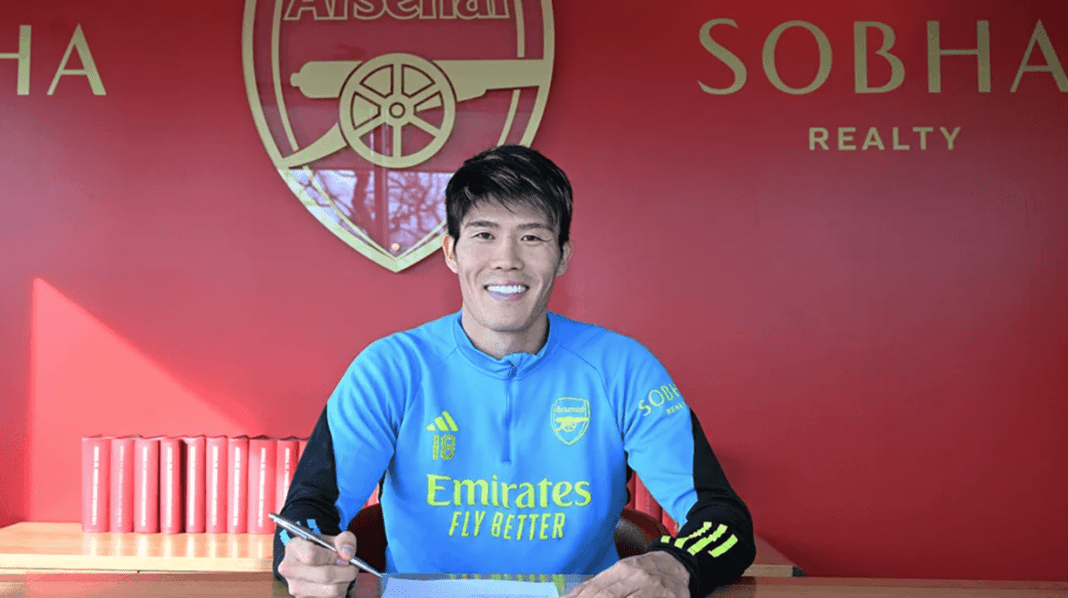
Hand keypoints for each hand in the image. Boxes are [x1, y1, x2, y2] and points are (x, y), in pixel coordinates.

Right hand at [277, 530, 358, 597]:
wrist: (315, 563)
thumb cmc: (324, 548)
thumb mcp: (335, 538)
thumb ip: (345, 540)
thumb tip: (347, 554)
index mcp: (293, 548)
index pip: (312, 554)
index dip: (332, 555)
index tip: (339, 555)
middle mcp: (290, 569)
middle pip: (325, 575)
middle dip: (346, 571)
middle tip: (352, 567)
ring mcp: (296, 588)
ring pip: (332, 590)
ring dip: (346, 582)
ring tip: (345, 574)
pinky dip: (341, 592)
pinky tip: (337, 583)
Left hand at [564, 551, 689, 597]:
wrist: (677, 566)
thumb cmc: (644, 571)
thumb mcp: (621, 572)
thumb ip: (597, 585)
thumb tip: (570, 597)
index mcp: (623, 569)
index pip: (596, 589)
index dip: (581, 597)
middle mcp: (638, 578)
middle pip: (609, 596)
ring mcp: (654, 590)